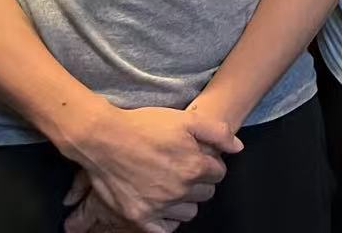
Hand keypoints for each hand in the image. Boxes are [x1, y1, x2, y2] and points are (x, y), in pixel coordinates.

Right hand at [63, 105, 239, 229]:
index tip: (199, 157)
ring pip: (189, 212)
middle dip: (200, 181)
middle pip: (206, 193)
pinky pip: (165, 229)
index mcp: (194, 166)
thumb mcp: (187, 119)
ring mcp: (157, 206)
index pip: (219, 173)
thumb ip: (218, 132)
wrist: (104, 138)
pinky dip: (167, 220)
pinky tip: (163, 206)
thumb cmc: (145, 126)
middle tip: (185, 169)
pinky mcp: (138, 216)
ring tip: (174, 186)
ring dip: (186, 201)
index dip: (211, 164)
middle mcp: (178, 190)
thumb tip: (237, 148)